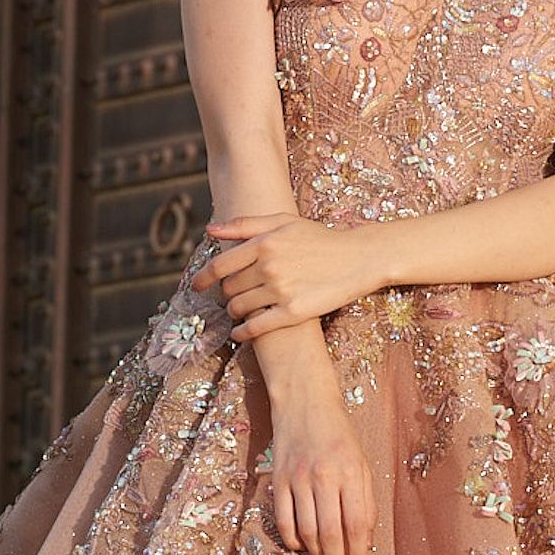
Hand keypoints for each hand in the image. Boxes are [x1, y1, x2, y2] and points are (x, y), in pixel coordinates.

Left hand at [194, 212, 385, 337]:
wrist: (358, 258)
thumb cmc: (319, 238)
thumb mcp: (284, 221)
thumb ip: (245, 225)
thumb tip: (211, 230)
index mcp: (264, 243)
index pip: (220, 265)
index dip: (204, 278)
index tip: (197, 286)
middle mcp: (269, 266)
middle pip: (229, 288)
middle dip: (227, 294)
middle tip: (233, 296)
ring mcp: (280, 290)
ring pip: (239, 308)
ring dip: (234, 312)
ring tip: (240, 311)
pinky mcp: (293, 312)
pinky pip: (256, 327)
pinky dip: (242, 333)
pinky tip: (240, 333)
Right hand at [266, 387, 376, 554]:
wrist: (304, 402)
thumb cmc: (339, 435)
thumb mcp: (362, 463)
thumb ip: (366, 501)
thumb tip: (364, 541)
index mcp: (351, 474)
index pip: (357, 526)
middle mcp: (324, 478)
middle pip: (332, 535)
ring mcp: (298, 480)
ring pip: (307, 531)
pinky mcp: (278, 480)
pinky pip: (283, 520)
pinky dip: (292, 540)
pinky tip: (302, 546)